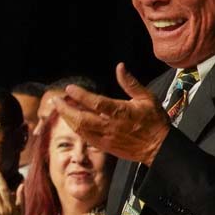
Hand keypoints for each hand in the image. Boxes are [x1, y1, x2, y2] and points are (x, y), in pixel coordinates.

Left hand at [54, 63, 170, 165]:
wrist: (158, 147)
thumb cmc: (154, 121)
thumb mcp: (147, 98)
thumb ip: (130, 83)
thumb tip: (120, 67)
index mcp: (121, 112)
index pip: (95, 103)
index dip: (80, 95)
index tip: (69, 89)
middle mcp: (110, 126)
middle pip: (81, 118)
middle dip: (65, 109)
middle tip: (56, 100)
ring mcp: (106, 138)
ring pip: (80, 129)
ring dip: (67, 118)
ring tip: (60, 108)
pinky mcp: (104, 146)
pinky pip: (85, 137)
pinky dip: (76, 127)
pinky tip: (71, 120)